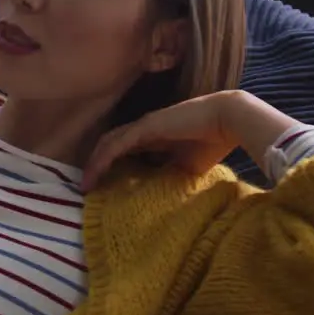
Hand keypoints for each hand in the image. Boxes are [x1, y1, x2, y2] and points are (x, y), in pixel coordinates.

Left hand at [81, 90, 298, 190]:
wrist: (228, 120)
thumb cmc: (213, 141)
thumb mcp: (186, 167)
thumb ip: (168, 175)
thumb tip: (155, 195)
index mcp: (152, 136)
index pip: (122, 150)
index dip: (109, 166)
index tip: (101, 187)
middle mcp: (142, 129)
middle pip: (109, 145)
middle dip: (95, 165)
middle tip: (86, 187)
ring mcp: (141, 126)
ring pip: (108, 144)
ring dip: (94, 164)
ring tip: (85, 185)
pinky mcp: (144, 127)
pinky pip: (116, 144)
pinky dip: (102, 159)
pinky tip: (94, 174)